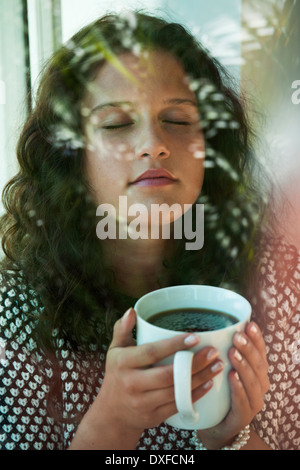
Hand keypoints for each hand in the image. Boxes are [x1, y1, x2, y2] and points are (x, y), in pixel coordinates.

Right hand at [97, 308, 224, 438]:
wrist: (112, 413)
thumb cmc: (117, 374)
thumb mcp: (115, 350)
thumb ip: (122, 329)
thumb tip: (131, 310)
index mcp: (123, 363)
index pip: (152, 352)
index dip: (174, 345)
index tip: (195, 336)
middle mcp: (132, 383)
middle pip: (168, 374)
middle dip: (194, 364)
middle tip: (213, 352)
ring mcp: (143, 402)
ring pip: (176, 391)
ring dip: (200, 379)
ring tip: (217, 366)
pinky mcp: (154, 416)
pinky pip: (178, 405)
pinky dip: (196, 395)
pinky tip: (209, 383)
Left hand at [197, 322, 269, 449]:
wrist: (215, 424)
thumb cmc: (219, 390)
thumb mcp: (221, 367)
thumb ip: (222, 349)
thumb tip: (211, 325)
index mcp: (257, 371)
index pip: (261, 352)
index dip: (257, 338)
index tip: (249, 324)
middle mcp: (259, 385)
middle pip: (258, 364)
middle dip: (248, 348)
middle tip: (237, 336)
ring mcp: (253, 402)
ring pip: (253, 382)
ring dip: (243, 366)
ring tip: (233, 352)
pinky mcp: (243, 417)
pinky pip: (243, 402)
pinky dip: (238, 388)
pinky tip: (232, 377)